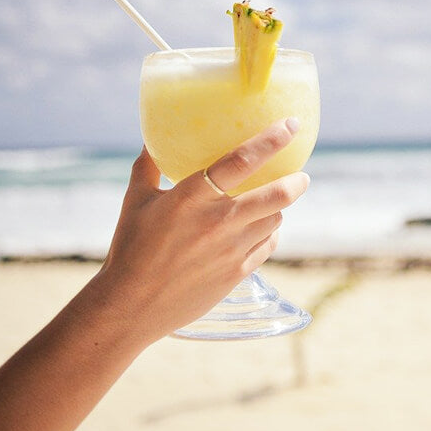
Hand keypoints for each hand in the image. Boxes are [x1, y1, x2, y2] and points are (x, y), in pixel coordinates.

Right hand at [98, 117, 309, 345]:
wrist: (131, 306)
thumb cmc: (129, 249)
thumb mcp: (134, 200)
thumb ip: (147, 166)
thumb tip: (150, 138)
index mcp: (192, 197)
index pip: (242, 160)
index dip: (272, 139)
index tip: (291, 125)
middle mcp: (219, 221)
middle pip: (276, 195)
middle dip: (296, 181)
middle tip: (301, 174)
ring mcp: (231, 250)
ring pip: (274, 221)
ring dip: (280, 208)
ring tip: (276, 202)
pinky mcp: (236, 274)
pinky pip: (266, 247)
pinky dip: (269, 234)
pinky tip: (263, 230)